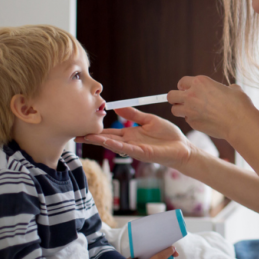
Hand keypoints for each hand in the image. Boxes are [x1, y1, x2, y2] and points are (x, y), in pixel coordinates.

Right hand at [76, 107, 192, 170]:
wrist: (182, 147)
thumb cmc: (168, 135)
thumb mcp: (148, 120)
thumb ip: (133, 114)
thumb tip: (116, 106)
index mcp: (130, 133)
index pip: (109, 131)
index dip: (96, 129)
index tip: (82, 126)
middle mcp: (130, 142)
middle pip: (107, 139)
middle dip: (92, 137)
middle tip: (75, 134)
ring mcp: (135, 149)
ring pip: (114, 144)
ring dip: (100, 141)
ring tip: (86, 137)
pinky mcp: (143, 153)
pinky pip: (127, 148)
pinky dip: (116, 145)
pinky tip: (107, 142)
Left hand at [168, 76, 258, 141]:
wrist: (240, 123)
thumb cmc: (239, 104)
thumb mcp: (233, 89)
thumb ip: (224, 88)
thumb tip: (228, 90)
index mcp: (200, 82)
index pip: (182, 82)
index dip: (184, 86)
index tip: (187, 90)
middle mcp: (192, 95)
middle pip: (171, 96)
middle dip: (175, 98)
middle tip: (183, 101)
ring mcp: (190, 110)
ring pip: (175, 110)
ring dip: (181, 110)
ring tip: (191, 111)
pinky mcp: (193, 123)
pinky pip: (187, 120)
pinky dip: (192, 120)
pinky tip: (203, 120)